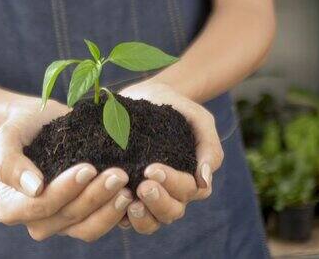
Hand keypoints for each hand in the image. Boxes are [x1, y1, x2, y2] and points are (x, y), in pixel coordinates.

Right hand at [0, 99, 132, 241]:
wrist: (41, 122)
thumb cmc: (21, 127)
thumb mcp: (6, 136)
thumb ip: (9, 162)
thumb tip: (34, 189)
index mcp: (10, 207)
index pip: (40, 205)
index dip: (65, 190)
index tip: (88, 168)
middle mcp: (34, 222)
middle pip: (67, 218)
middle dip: (94, 196)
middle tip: (118, 174)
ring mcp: (60, 223)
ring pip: (87, 228)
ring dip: (109, 209)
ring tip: (126, 185)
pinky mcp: (82, 219)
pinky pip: (100, 225)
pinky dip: (116, 213)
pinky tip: (131, 192)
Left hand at [118, 81, 223, 233]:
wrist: (145, 96)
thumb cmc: (176, 109)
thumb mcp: (199, 120)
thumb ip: (209, 147)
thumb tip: (205, 181)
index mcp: (191, 179)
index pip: (188, 190)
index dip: (172, 184)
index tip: (152, 168)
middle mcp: (171, 194)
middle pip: (171, 212)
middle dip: (157, 202)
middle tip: (142, 185)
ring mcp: (147, 199)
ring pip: (149, 223)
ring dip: (141, 217)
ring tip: (129, 200)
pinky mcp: (124, 197)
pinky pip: (123, 218)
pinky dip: (118, 214)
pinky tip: (108, 201)